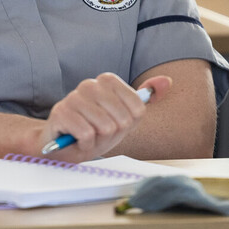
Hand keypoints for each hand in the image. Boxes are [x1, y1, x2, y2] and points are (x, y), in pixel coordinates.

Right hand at [40, 73, 171, 161]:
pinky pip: (87, 135)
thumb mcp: (125, 116)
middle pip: (122, 119)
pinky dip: (85, 145)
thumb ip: (147, 97)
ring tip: (87, 137)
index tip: (114, 124)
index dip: (128, 125)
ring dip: (98, 140)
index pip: (138, 109)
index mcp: (108, 80)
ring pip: (105, 127)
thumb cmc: (95, 131)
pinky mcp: (61, 113)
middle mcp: (90, 84)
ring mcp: (73, 96)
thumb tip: (168, 81)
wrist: (62, 148)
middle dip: (113, 134)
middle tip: (98, 134)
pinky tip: (77, 141)